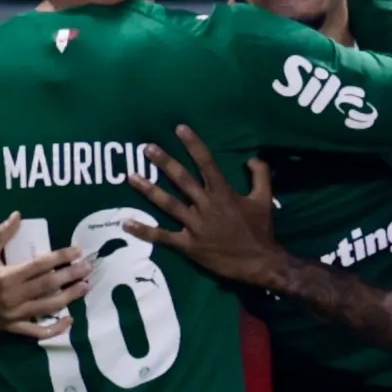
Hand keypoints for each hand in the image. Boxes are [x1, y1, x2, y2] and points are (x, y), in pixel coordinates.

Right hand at [0, 211, 86, 340]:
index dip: (62, 257)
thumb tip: (17, 215)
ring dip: (69, 297)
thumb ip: (1, 234)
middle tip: (88, 268)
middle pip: (50, 284)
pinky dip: (55, 328)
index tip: (77, 251)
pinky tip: (69, 320)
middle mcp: (15, 296)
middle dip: (71, 275)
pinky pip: (37, 331)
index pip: (41, 264)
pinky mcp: (14, 327)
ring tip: (84, 287)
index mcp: (8, 276)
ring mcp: (16, 314)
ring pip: (49, 306)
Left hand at [127, 125, 285, 289]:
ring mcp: (195, 225)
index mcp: (224, 192)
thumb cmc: (260, 230)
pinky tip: (126, 223)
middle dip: (164, 162)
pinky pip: (163, 236)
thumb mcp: (265, 198)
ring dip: (148, 189)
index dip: (193, 144)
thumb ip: (260, 174)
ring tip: (131, 176)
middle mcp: (206, 205)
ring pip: (168, 204)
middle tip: (147, 147)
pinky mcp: (188, 245)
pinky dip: (144, 230)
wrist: (259, 263)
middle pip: (182, 179)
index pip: (207, 162)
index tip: (180, 128)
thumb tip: (251, 157)